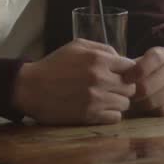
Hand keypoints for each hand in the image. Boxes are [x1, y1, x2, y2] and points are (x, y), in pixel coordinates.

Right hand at [12, 39, 135, 124]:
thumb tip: (121, 58)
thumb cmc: (54, 64)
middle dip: (123, 87)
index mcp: (99, 59)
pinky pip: (115, 117)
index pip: (132, 67)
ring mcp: (96, 99)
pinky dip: (110, 114)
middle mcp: (101, 79)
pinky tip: (100, 108)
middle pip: (131, 87)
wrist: (31, 88)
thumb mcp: (77, 46)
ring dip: (117, 101)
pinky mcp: (90, 115)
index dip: (127, 71)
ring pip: (126, 103)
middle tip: (112, 88)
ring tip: (104, 98)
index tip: (119, 74)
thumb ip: (102, 48)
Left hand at [121, 46, 163, 116]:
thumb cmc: (152, 70)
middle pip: (146, 87)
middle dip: (133, 93)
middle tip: (126, 95)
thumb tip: (111, 78)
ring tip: (135, 101)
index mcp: (163, 55)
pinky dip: (151, 111)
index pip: (147, 63)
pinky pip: (163, 111)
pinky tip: (147, 106)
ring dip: (140, 104)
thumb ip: (129, 67)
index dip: (132, 73)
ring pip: (153, 101)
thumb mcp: (143, 61)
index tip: (124, 79)